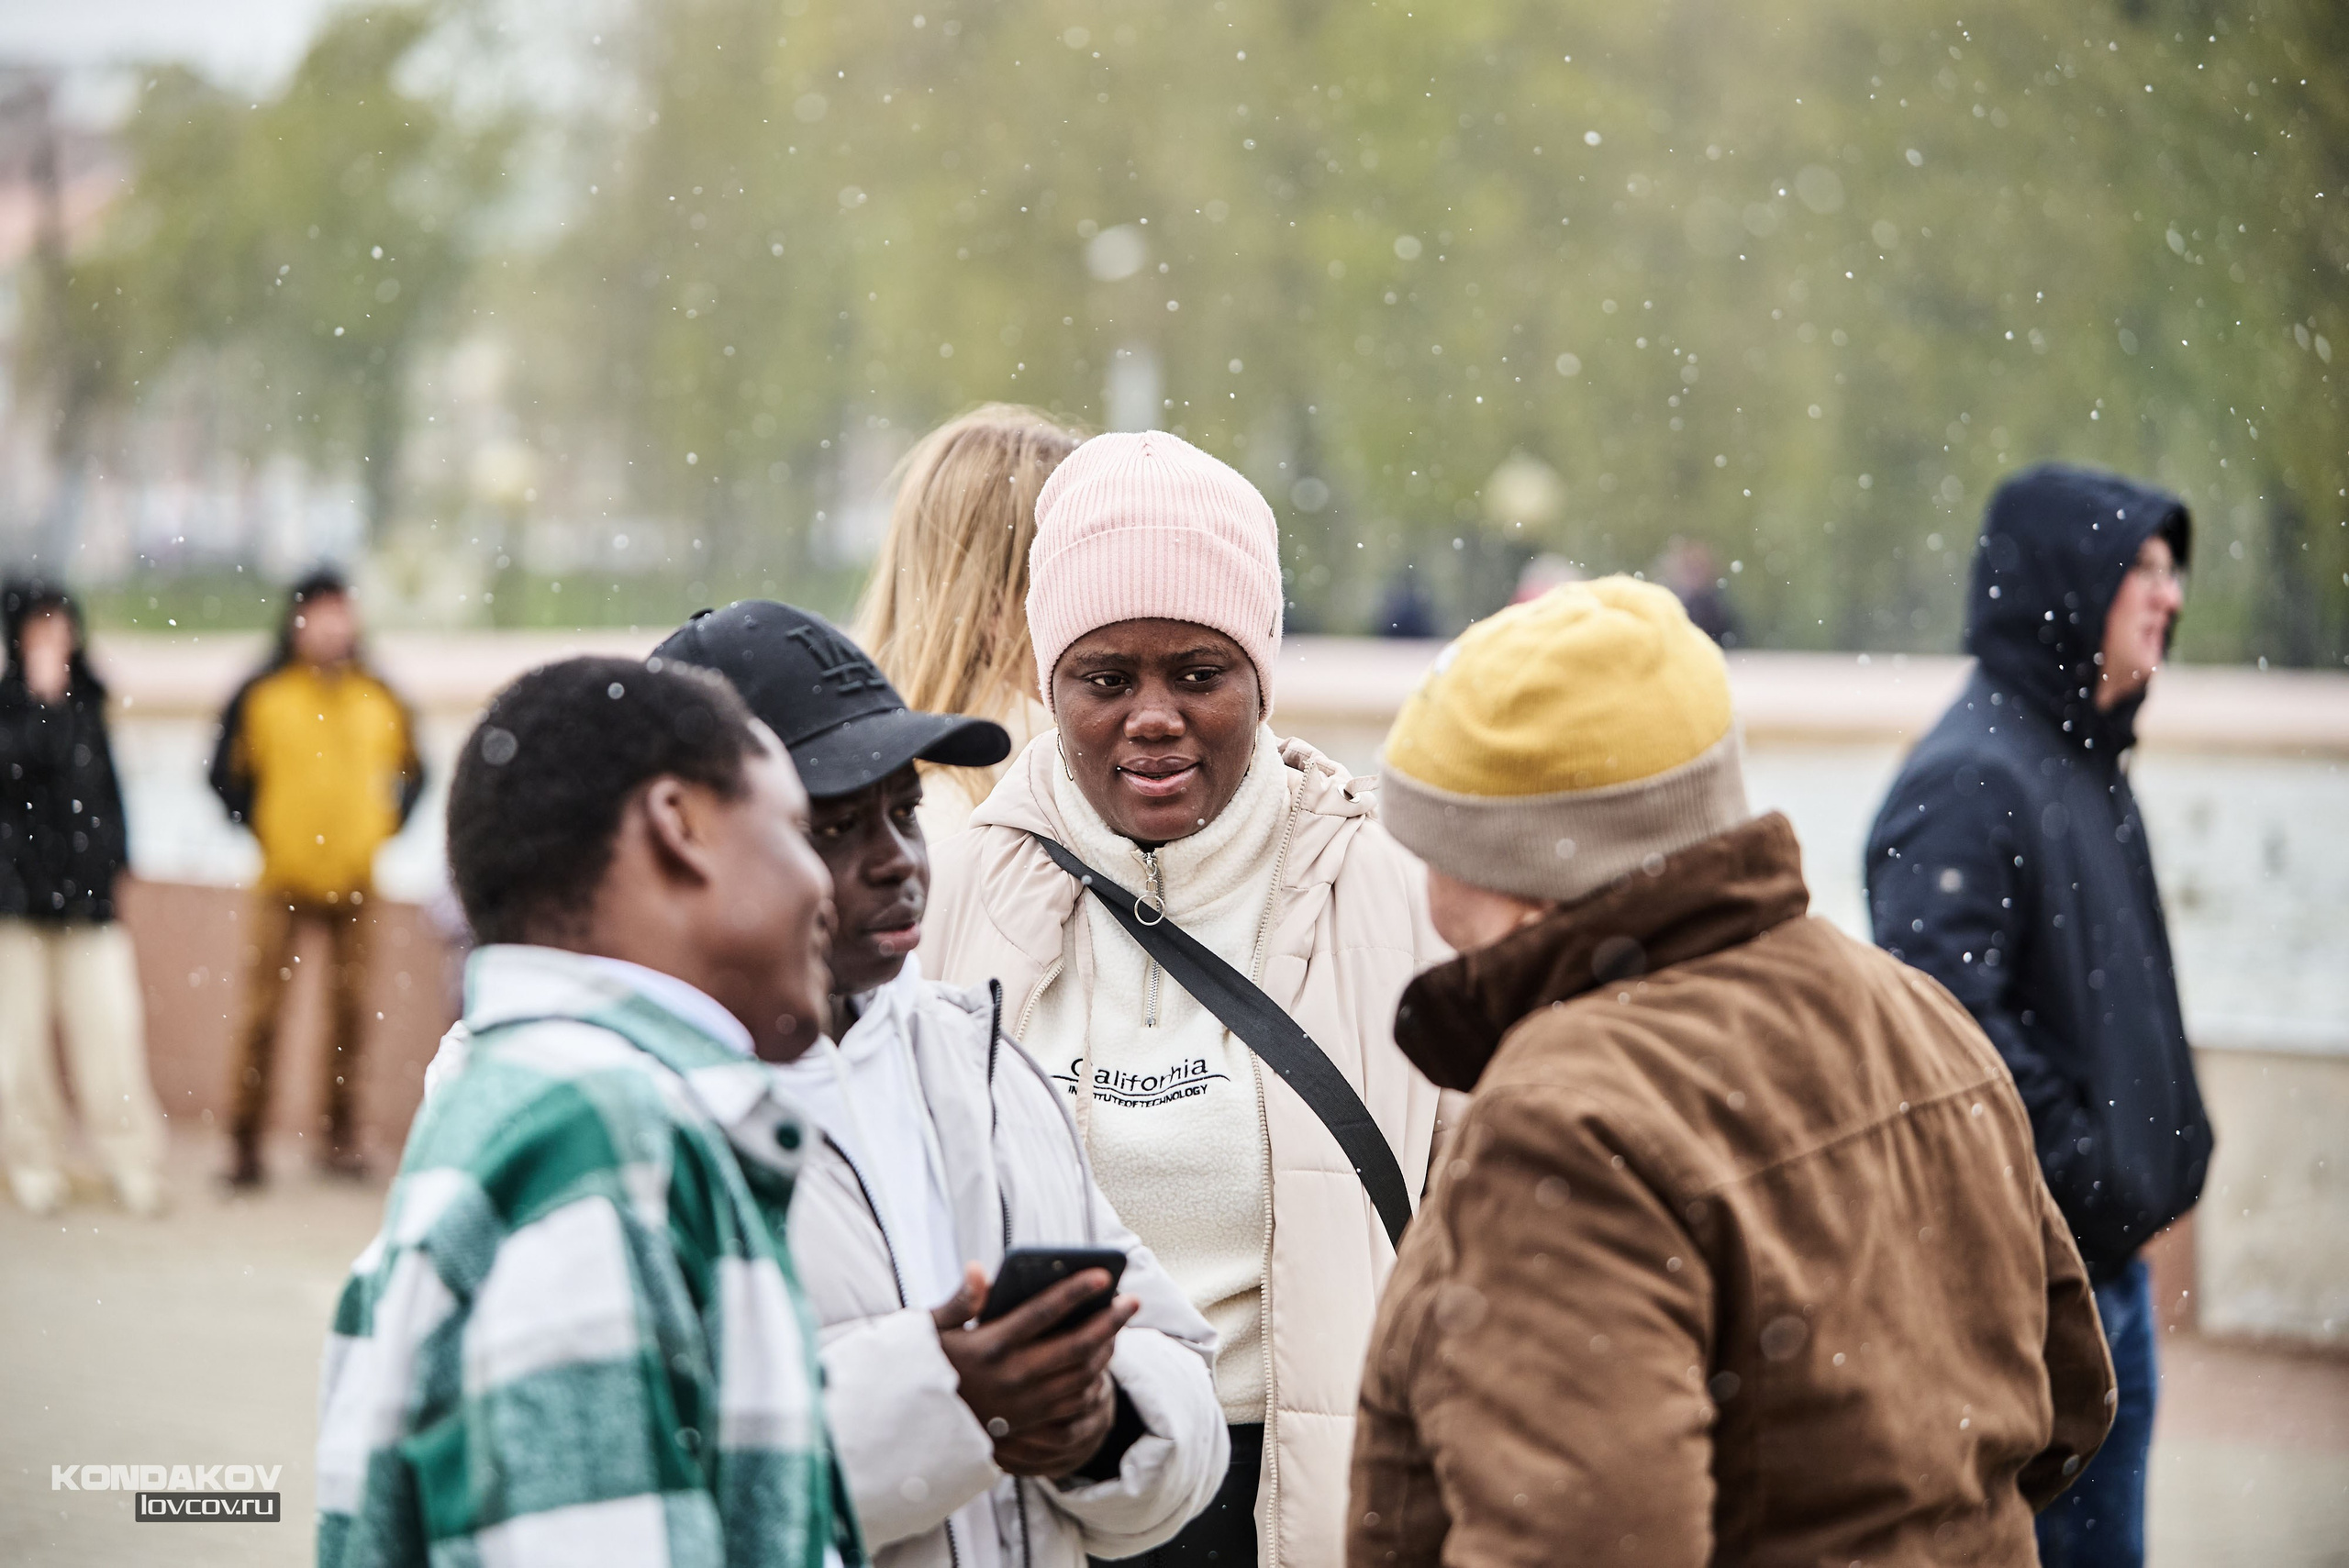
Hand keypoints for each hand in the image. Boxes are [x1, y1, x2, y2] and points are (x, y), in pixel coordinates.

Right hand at [930, 1262, 1137, 1477]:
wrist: (919, 1425)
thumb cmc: (928, 1364)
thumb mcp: (931, 1330)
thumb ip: (959, 1300)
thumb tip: (979, 1269)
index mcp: (989, 1346)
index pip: (1041, 1314)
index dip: (1074, 1292)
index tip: (1102, 1274)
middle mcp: (1011, 1376)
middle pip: (1075, 1347)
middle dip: (1109, 1321)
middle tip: (1132, 1299)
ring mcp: (1025, 1404)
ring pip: (1081, 1376)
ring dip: (1107, 1349)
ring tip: (1120, 1323)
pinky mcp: (1031, 1423)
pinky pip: (1075, 1402)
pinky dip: (1096, 1379)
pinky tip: (1104, 1358)